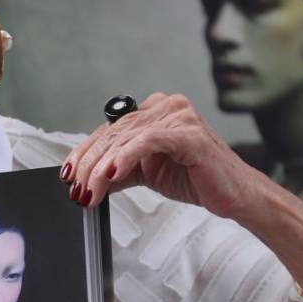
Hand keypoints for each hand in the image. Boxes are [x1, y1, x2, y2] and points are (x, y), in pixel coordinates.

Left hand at [60, 93, 265, 222]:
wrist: (235, 195)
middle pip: (114, 133)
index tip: (67, 174)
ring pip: (126, 139)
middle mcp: (167, 106)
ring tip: (89, 190)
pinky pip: (148, 141)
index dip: (84, 152)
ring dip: (102, 168)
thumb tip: (85, 182)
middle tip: (75, 188)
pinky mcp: (189, 133)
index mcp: (156, 111)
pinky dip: (126, 158)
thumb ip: (118, 172)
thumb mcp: (147, 174)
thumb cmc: (197, 179)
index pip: (110, 130)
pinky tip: (111, 175)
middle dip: (89, 164)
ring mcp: (179, 116)